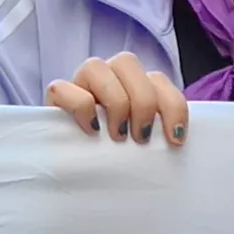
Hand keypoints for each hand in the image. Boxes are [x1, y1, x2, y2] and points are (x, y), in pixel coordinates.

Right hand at [47, 51, 185, 144]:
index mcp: (133, 82)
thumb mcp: (142, 143)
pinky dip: (81, 109)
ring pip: (96, 67)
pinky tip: (91, 131)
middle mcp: (107, 74)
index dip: (173, 107)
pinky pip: (64, 89)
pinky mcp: (56, 96)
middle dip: (142, 103)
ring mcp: (79, 82)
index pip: (158, 79)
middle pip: (127, 62)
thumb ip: (157, 131)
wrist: (75, 171)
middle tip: (140, 138)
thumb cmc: (115, 156)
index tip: (175, 140)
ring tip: (117, 136)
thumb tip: (177, 140)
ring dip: (114, 102)